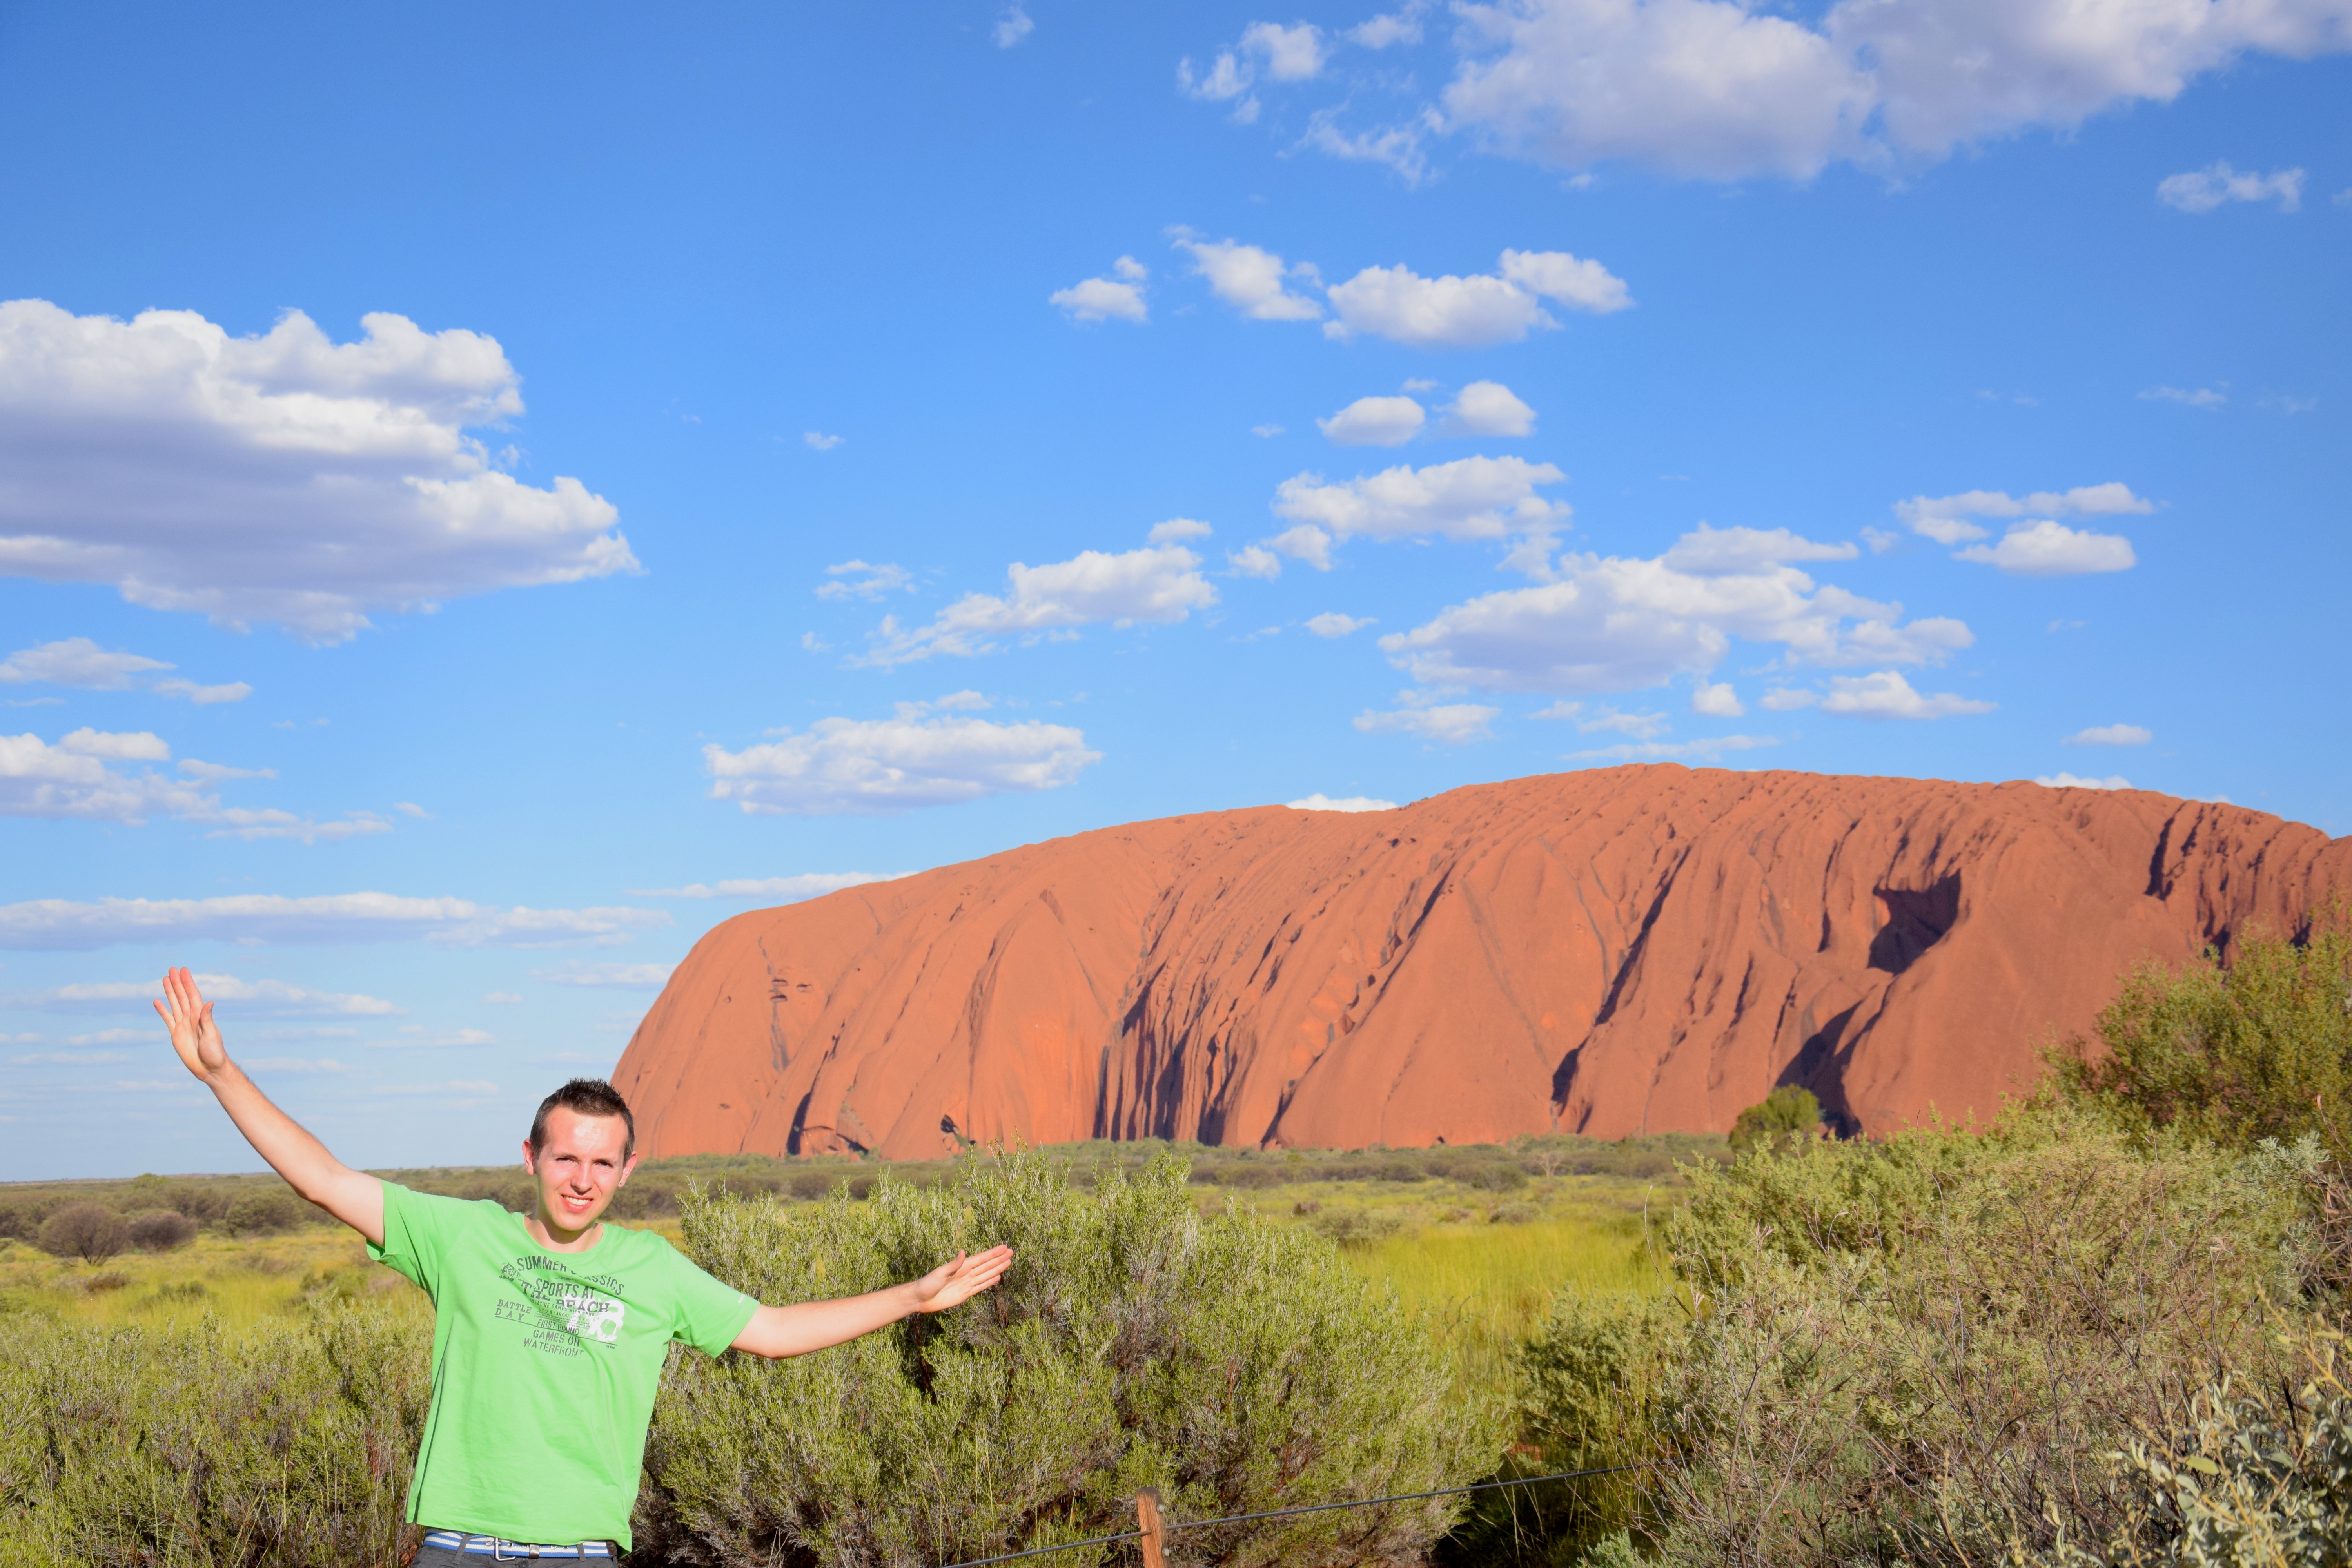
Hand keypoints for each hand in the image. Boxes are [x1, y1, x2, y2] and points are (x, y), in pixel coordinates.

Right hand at [154, 967, 228, 1081]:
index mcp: (200, 1016)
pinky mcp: (176, 1034)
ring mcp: (183, 1025)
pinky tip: (157, 1001)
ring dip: (170, 992)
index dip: (188, 983)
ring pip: (174, 1004)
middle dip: (177, 982)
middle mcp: (191, 1018)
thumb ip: (207, 1019)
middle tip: (172, 969)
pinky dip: (162, 1010)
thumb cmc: (214, 1053)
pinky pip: (167, 1019)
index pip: (192, 995)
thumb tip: (209, 1002)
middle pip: (182, 996)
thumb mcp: (211, 1035)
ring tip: (165, 979)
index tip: (183, 970)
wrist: (209, 1069)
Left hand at [907, 1245, 1013, 1312]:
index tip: (1004, 1247)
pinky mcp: (965, 1294)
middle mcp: (966, 1273)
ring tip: (1008, 1262)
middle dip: (999, 1259)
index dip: (993, 1253)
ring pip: (986, 1275)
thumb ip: (953, 1264)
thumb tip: (963, 1251)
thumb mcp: (940, 1273)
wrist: (921, 1299)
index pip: (981, 1259)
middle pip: (986, 1265)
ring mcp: (966, 1283)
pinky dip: (989, 1282)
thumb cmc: (927, 1284)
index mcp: (961, 1266)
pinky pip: (980, 1286)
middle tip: (1011, 1251)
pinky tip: (997, 1277)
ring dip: (997, 1268)